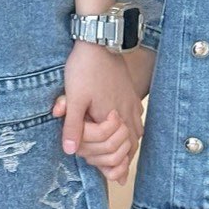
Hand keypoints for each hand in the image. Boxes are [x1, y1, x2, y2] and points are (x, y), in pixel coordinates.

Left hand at [53, 41, 142, 181]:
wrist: (100, 42)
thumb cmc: (85, 69)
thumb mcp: (74, 98)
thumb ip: (73, 126)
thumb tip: (69, 151)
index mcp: (112, 119)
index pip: (115, 152)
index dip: (103, 162)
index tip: (92, 162)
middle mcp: (127, 114)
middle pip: (129, 147)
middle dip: (117, 159)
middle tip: (106, 167)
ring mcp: (132, 105)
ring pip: (136, 136)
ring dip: (126, 148)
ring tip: (118, 157)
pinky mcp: (132, 95)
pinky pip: (138, 121)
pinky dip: (133, 132)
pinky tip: (127, 132)